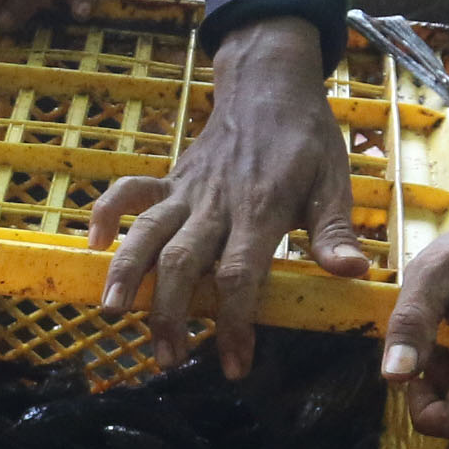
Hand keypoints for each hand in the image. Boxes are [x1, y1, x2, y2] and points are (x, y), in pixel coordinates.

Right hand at [91, 16, 365, 377]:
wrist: (270, 84)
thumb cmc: (306, 138)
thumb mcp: (334, 181)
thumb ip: (336, 231)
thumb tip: (353, 273)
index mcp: (260, 209)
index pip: (241, 275)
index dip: (234, 323)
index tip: (234, 364)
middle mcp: (216, 203)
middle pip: (184, 262)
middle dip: (170, 313)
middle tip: (167, 359)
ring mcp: (187, 190)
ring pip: (148, 232)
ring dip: (127, 273)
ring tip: (113, 312)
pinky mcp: (170, 179)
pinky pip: (130, 192)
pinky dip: (108, 215)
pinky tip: (95, 247)